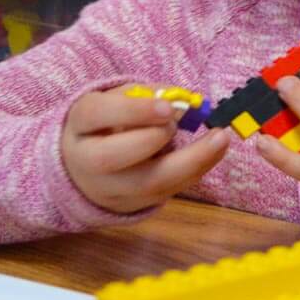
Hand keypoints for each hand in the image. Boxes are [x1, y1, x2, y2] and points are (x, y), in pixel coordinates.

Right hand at [61, 86, 229, 213]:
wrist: (91, 169)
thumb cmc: (112, 124)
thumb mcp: (121, 101)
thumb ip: (149, 95)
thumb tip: (184, 101)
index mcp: (79, 124)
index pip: (96, 114)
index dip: (132, 110)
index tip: (168, 107)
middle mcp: (86, 160)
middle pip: (112, 156)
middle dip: (154, 138)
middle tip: (178, 123)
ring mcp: (108, 188)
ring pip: (147, 182)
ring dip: (191, 160)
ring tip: (220, 138)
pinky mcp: (133, 205)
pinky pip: (168, 191)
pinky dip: (196, 171)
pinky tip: (215, 152)